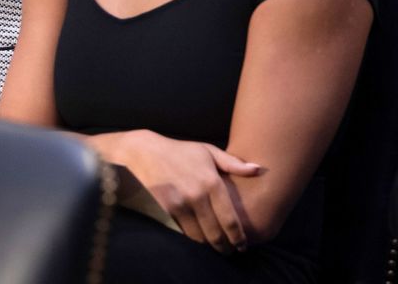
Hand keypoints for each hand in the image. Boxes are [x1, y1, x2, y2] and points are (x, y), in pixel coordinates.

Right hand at [123, 130, 263, 253]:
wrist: (143, 152)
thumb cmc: (179, 151)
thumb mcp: (207, 151)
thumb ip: (233, 163)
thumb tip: (259, 169)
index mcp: (212, 182)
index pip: (230, 220)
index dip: (239, 238)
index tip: (242, 245)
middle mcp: (197, 195)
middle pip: (216, 233)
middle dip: (225, 246)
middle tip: (229, 250)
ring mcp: (179, 204)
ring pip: (198, 236)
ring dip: (207, 243)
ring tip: (212, 244)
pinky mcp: (164, 209)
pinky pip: (182, 230)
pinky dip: (190, 235)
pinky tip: (195, 234)